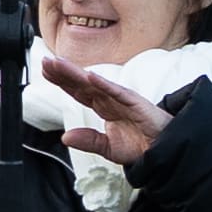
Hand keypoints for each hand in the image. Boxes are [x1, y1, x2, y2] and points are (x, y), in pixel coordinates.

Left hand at [43, 57, 170, 167]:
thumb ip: (89, 141)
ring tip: (59, 64)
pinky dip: (104, 83)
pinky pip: (117, 92)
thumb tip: (65, 137)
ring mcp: (122, 99)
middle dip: (63, 73)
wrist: (166, 150)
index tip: (45, 72)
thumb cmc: (142, 145)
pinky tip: (90, 76)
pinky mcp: (135, 103)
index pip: (78, 92)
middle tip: (45, 62)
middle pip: (82, 84)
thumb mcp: (109, 148)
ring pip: (95, 83)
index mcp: (104, 107)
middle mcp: (111, 99)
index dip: (62, 82)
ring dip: (76, 73)